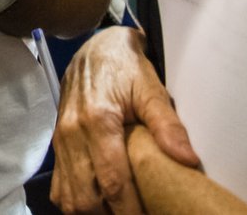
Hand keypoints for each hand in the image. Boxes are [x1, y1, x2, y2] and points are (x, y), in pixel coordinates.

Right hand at [51, 27, 198, 214]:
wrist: (96, 48)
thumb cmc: (126, 67)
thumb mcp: (151, 88)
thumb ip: (168, 124)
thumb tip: (189, 160)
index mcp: (98, 121)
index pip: (113, 183)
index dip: (131, 210)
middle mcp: (73, 134)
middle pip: (87, 198)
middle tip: (139, 214)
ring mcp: (61, 140)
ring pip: (69, 198)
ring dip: (92, 211)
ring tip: (119, 210)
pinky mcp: (57, 143)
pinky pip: (59, 187)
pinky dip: (76, 201)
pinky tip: (98, 201)